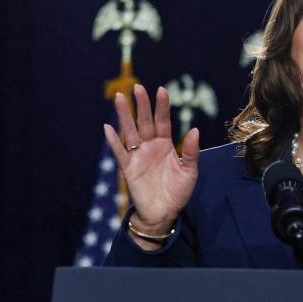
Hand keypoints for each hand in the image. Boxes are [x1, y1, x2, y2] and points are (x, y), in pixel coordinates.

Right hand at [102, 84, 199, 233]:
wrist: (164, 214)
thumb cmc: (177, 193)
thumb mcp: (190, 172)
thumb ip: (192, 152)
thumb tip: (195, 130)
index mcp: (165, 145)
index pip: (163, 121)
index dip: (162, 106)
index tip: (161, 90)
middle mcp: (150, 146)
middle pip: (144, 122)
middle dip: (142, 105)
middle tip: (137, 87)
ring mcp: (138, 156)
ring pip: (130, 131)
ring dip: (124, 115)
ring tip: (120, 98)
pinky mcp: (128, 168)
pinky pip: (120, 152)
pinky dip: (113, 141)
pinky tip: (108, 127)